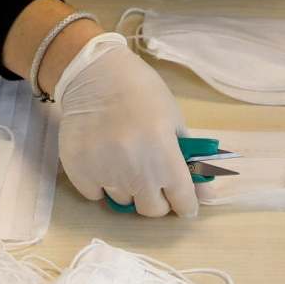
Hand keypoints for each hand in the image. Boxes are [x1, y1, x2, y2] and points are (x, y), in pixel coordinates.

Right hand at [52, 34, 196, 218]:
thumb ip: (189, 160)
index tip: (184, 202)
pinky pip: (95, 194)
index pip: (183, 201)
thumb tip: (205, 194)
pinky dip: (101, 183)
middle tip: (152, 178)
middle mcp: (136, 172)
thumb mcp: (174, 120)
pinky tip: (102, 158)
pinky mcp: (79, 172)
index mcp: (165, 157)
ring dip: (128, 188)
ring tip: (123, 158)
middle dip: (157, 198)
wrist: (94, 73)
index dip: (186, 204)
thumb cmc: (141, 92)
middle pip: (152, 210)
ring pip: (122, 201)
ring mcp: (105, 174)